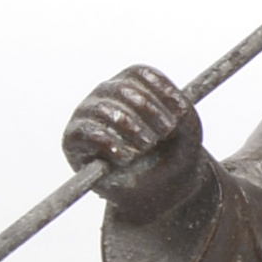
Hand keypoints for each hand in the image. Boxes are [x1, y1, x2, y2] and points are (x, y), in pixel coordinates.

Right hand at [63, 63, 207, 209]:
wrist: (162, 187)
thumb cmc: (174, 150)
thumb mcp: (188, 127)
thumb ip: (180, 109)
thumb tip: (166, 103)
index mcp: (132, 86)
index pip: (139, 74)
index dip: (162, 92)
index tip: (180, 114)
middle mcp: (106, 96)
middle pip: (122, 90)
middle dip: (149, 112)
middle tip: (165, 134)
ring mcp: (87, 116)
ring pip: (102, 110)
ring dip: (131, 128)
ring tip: (146, 146)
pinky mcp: (74, 140)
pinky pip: (85, 133)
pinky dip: (109, 144)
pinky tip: (126, 157)